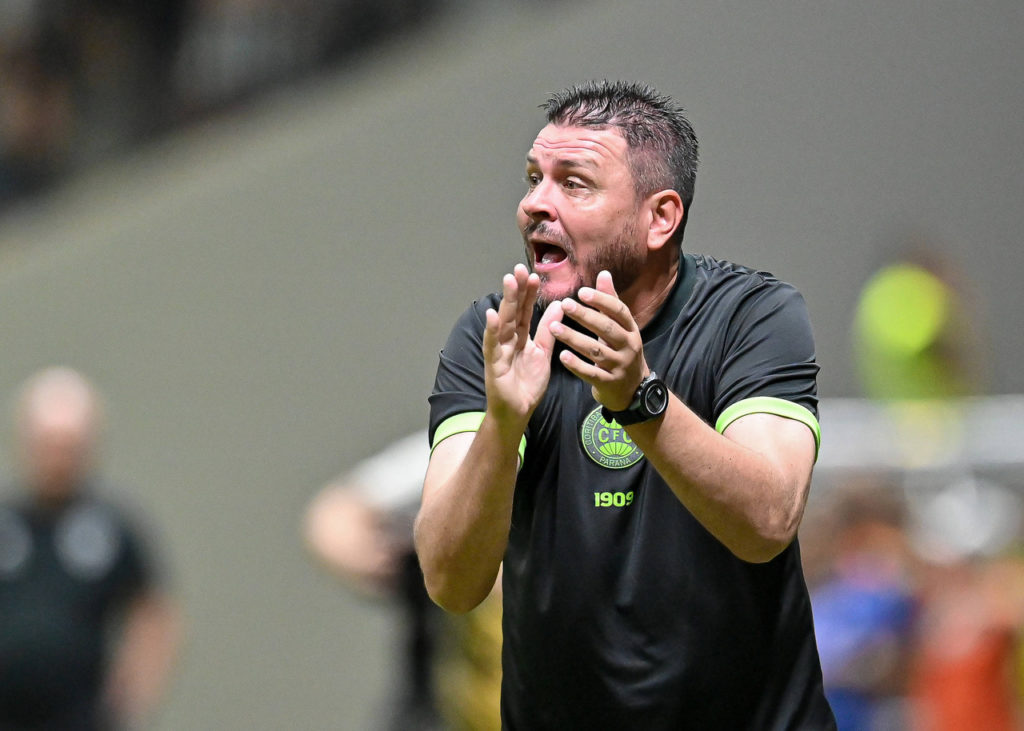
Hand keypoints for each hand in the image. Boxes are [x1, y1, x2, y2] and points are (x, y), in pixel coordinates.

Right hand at [483, 264, 563, 427]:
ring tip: (509, 282)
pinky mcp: (494, 364)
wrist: (518, 411)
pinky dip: (492, 330)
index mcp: (520, 336)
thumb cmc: (528, 384)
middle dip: (516, 290)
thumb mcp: (543, 353)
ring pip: (503, 322)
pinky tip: (492, 316)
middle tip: (520, 269)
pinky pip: (493, 345)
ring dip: (505, 302)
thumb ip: (549, 330)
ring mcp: (499, 350)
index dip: (529, 293)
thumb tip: (559, 306)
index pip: (525, 310)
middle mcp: (508, 339)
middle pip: (512, 311)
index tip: (535, 275)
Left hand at [549, 270, 647, 410]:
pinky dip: (576, 365)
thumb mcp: (621, 328)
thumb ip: (610, 302)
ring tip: (554, 328)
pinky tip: (561, 356)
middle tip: (565, 304)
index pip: (618, 311)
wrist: (633, 390)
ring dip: (574, 338)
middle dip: (585, 316)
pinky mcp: (609, 383)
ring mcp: (620, 366)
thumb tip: (603, 273)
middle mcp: (629, 346)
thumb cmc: (621, 352)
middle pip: (607, 328)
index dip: (601, 300)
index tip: (581, 291)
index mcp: (631, 329)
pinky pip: (591, 373)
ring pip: (595, 350)